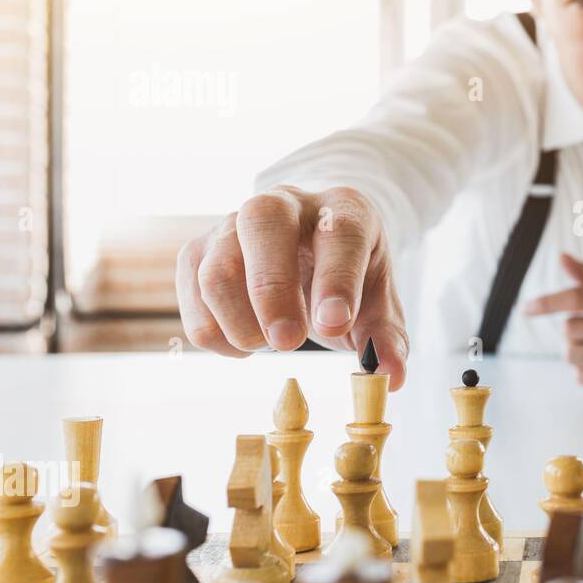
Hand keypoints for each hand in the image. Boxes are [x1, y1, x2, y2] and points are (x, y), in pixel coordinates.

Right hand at [176, 185, 408, 389]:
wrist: (311, 244)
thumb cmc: (348, 276)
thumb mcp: (378, 302)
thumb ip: (385, 338)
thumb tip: (391, 378)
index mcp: (342, 209)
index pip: (339, 232)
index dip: (336, 279)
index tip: (335, 323)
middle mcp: (285, 204)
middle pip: (262, 223)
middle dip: (271, 289)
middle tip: (288, 343)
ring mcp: (233, 223)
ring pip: (216, 264)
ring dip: (240, 320)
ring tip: (271, 346)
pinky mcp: (199, 250)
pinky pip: (191, 292)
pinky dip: (214, 332)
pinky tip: (246, 343)